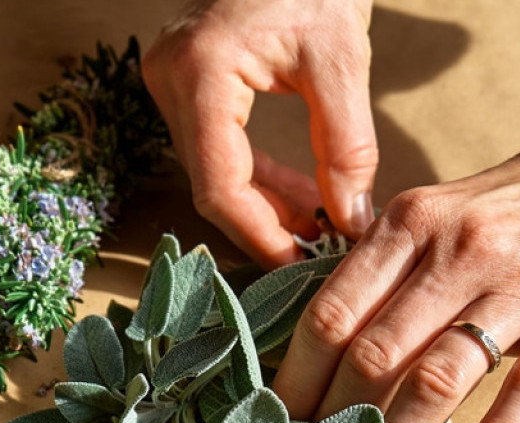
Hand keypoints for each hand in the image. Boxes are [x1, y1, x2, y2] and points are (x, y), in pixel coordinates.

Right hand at [143, 0, 378, 268]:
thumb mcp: (341, 61)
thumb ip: (346, 148)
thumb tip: (349, 220)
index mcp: (201, 72)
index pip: (219, 184)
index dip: (258, 234)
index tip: (299, 264)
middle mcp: (170, 80)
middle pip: (211, 184)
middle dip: (266, 223)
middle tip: (318, 249)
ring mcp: (170, 84)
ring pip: (212, 172)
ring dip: (264, 204)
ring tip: (318, 222)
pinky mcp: (184, 87)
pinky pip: (216, 150)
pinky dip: (257, 176)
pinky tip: (297, 195)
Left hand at [271, 129, 519, 422]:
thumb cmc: (510, 207)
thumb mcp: (434, 215)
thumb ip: (382, 271)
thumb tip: (319, 350)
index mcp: (411, 223)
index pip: (334, 311)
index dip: (299, 374)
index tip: (279, 419)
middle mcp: (458, 252)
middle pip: (376, 353)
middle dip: (337, 420)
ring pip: (440, 378)